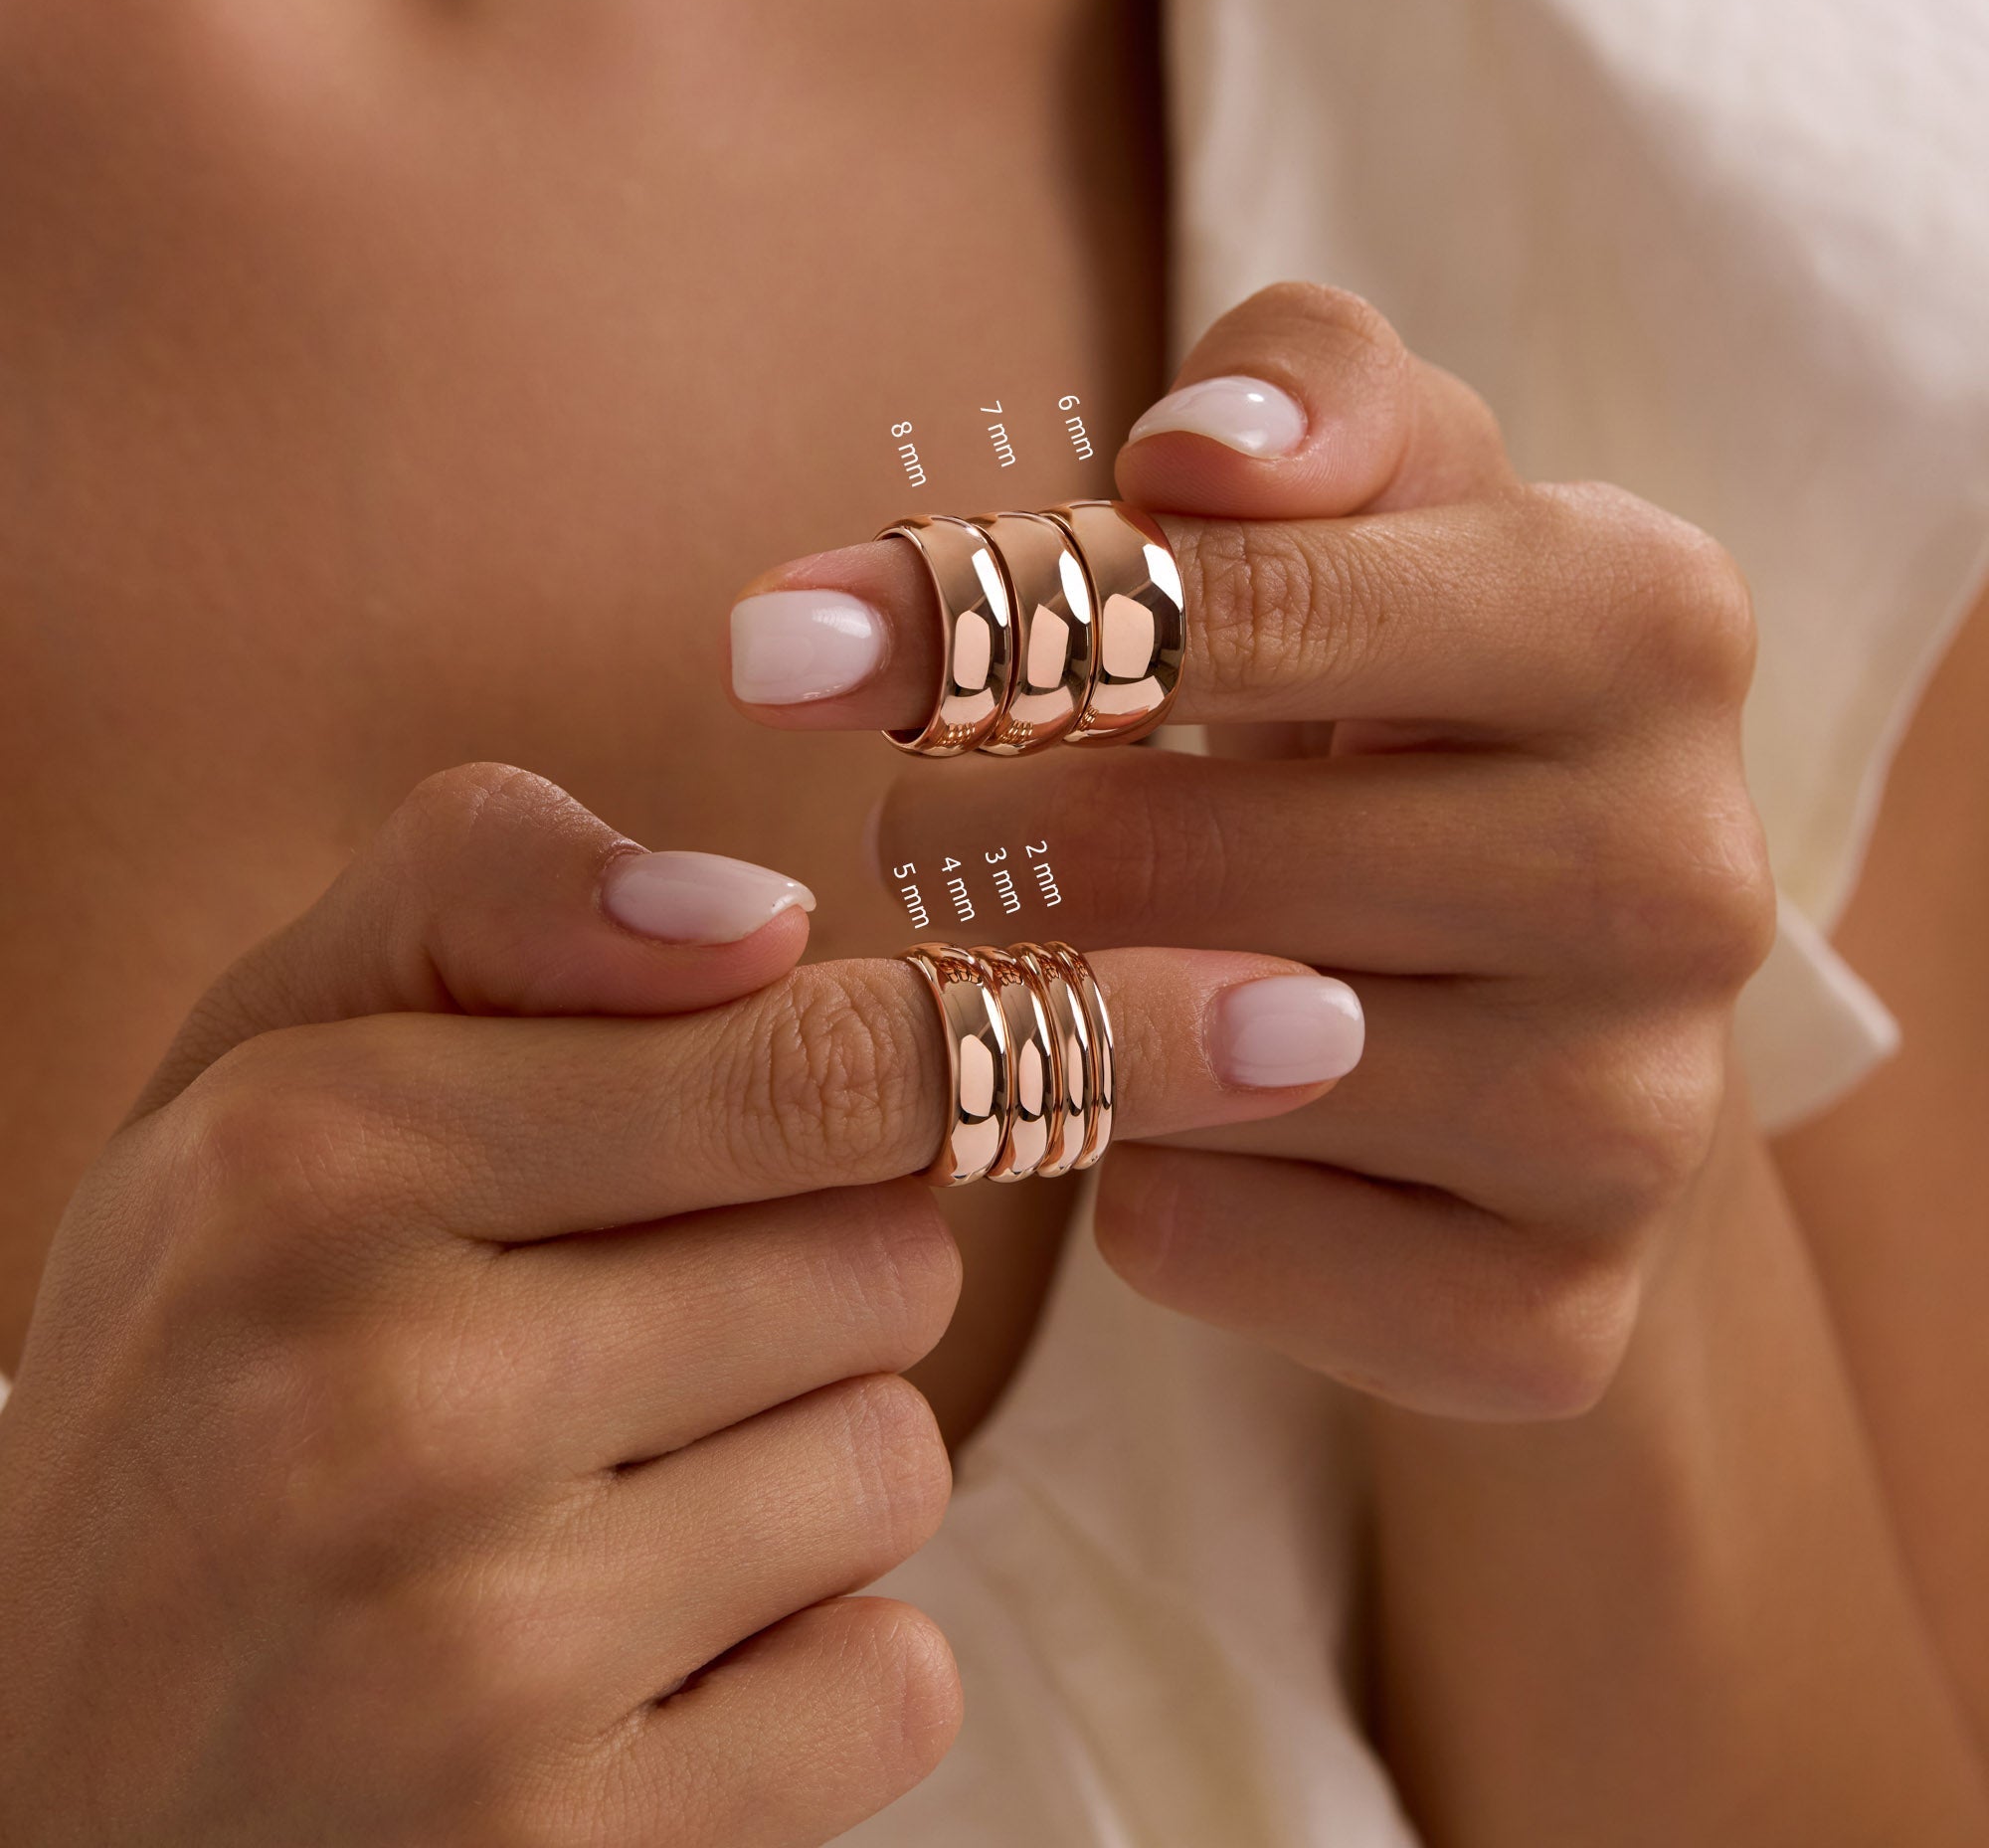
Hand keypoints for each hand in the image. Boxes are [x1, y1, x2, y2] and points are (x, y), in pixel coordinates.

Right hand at [0, 764, 1341, 1844]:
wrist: (47, 1744)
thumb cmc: (213, 1351)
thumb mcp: (271, 1064)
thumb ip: (484, 897)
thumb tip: (757, 911)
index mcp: (318, 1159)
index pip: (816, 1061)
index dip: (1064, 1025)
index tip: (1275, 1013)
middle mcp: (384, 1408)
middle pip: (888, 1256)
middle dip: (825, 1256)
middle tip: (629, 1309)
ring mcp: (470, 1664)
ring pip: (896, 1459)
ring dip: (807, 1450)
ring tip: (589, 1489)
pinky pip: (885, 1682)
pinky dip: (811, 1655)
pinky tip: (620, 1653)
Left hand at [727, 281, 1777, 1420]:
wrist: (1554, 1008)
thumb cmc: (1417, 712)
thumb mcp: (1392, 509)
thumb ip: (1303, 395)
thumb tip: (1193, 447)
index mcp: (1645, 620)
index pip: (1242, 601)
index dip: (977, 621)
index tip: (786, 652)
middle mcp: (1683, 878)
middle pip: (1176, 855)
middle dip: (976, 839)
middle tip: (920, 833)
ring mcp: (1634, 1123)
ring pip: (1174, 1069)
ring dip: (1034, 1013)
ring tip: (1029, 961)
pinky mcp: (1551, 1316)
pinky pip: (1200, 1242)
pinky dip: (1119, 1185)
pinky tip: (1157, 1129)